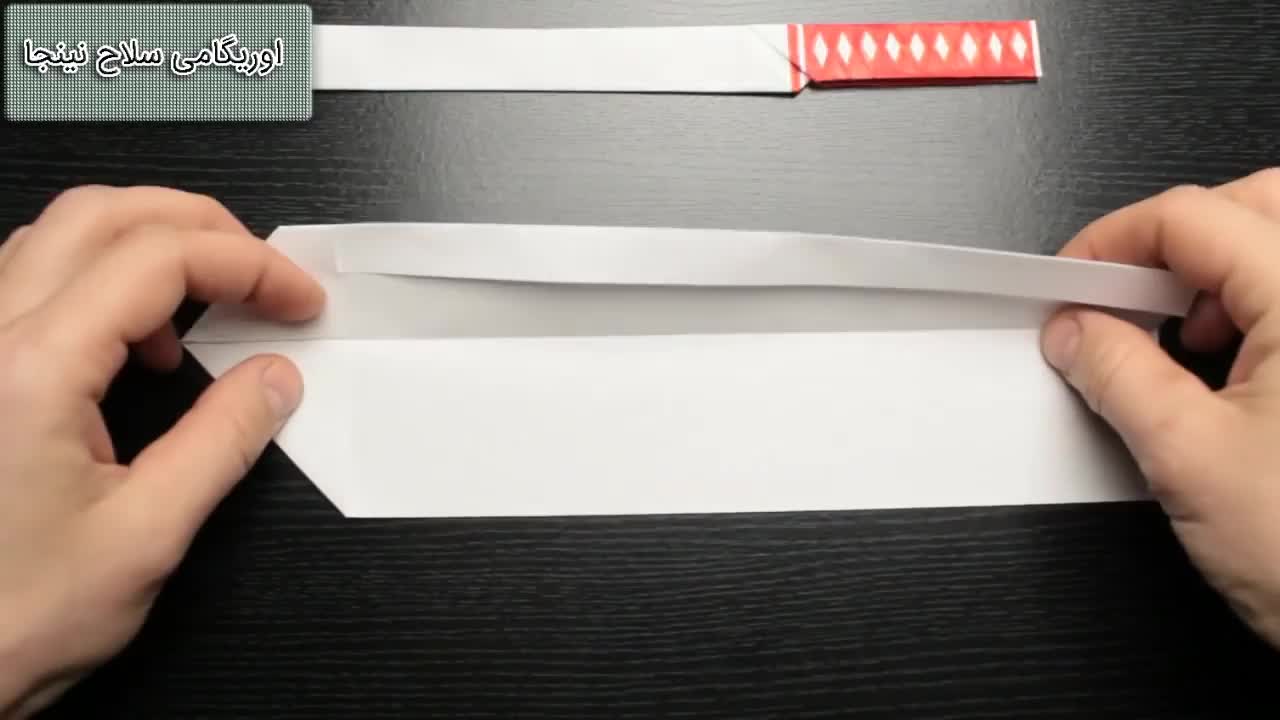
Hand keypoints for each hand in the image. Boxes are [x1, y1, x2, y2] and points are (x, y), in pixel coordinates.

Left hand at [0, 186, 323, 716]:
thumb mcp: (145, 535)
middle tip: (263, 273)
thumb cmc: (8, 617)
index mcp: (31, 368)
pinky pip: (35, 281)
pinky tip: (138, 345)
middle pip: (102, 214)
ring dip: (149, 247)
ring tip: (209, 305)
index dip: (248, 265)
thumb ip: (221, 441)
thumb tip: (274, 380)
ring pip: (61, 236)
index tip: (298, 299)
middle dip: (200, 226)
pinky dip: (105, 283)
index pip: (159, 258)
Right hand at [1041, 169, 1279, 647]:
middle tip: (1124, 290)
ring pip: (1278, 246)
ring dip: (1217, 270)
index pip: (1193, 216)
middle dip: (1176, 236)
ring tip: (1176, 336)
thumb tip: (1075, 332)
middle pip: (1253, 205)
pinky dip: (1253, 307)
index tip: (1070, 280)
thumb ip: (1116, 373)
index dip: (1113, 240)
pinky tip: (1224, 362)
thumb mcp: (1186, 454)